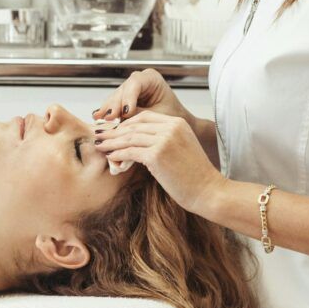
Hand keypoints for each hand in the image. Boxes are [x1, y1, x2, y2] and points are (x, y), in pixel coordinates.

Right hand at [93, 68, 193, 124]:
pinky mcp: (123, 99)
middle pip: (123, 90)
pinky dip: (107, 112)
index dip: (128, 97)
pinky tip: (98, 117)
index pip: (136, 83)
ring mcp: (129, 89)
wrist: (172, 122)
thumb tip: (123, 120)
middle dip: (115, 105)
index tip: (126, 111)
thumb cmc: (170, 115)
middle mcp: (138, 80)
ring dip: (108, 109)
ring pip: (116, 97)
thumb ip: (140, 115)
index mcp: (151, 78)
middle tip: (110, 117)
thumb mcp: (157, 115)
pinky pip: (113, 104)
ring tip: (100, 118)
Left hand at [94, 110, 225, 215]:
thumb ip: (163, 141)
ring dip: (111, 142)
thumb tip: (138, 143)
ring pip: (129, 137)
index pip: (145, 116)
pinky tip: (109, 157)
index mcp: (178, 123)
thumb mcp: (181, 149)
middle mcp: (171, 128)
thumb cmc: (194, 176)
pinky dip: (117, 154)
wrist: (208, 191)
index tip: (113, 129)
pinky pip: (130, 151)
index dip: (126, 122)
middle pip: (134, 125)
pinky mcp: (157, 155)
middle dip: (114, 130)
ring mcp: (164, 140)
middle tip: (99, 135)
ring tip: (99, 145)